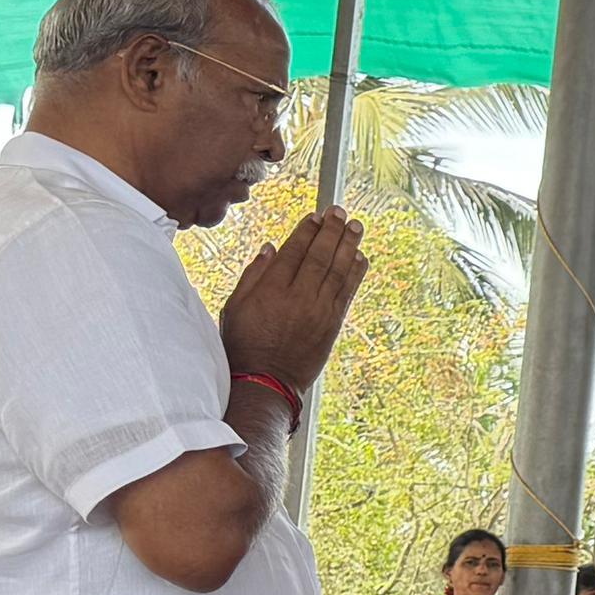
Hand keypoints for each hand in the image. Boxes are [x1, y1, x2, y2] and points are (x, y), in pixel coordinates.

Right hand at [221, 205, 366, 393]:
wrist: (266, 382)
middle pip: (320, 256)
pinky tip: (360, 257)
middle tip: (340, 212)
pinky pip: (347, 291)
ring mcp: (319, 311)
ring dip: (349, 245)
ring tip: (356, 226)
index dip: (307, 231)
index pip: (294, 251)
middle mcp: (298, 297)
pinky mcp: (333, 324)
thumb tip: (272, 248)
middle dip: (332, 230)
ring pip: (338, 270)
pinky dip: (355, 272)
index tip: (315, 215)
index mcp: (271, 291)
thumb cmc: (244, 345)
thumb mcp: (234, 307)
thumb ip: (254, 275)